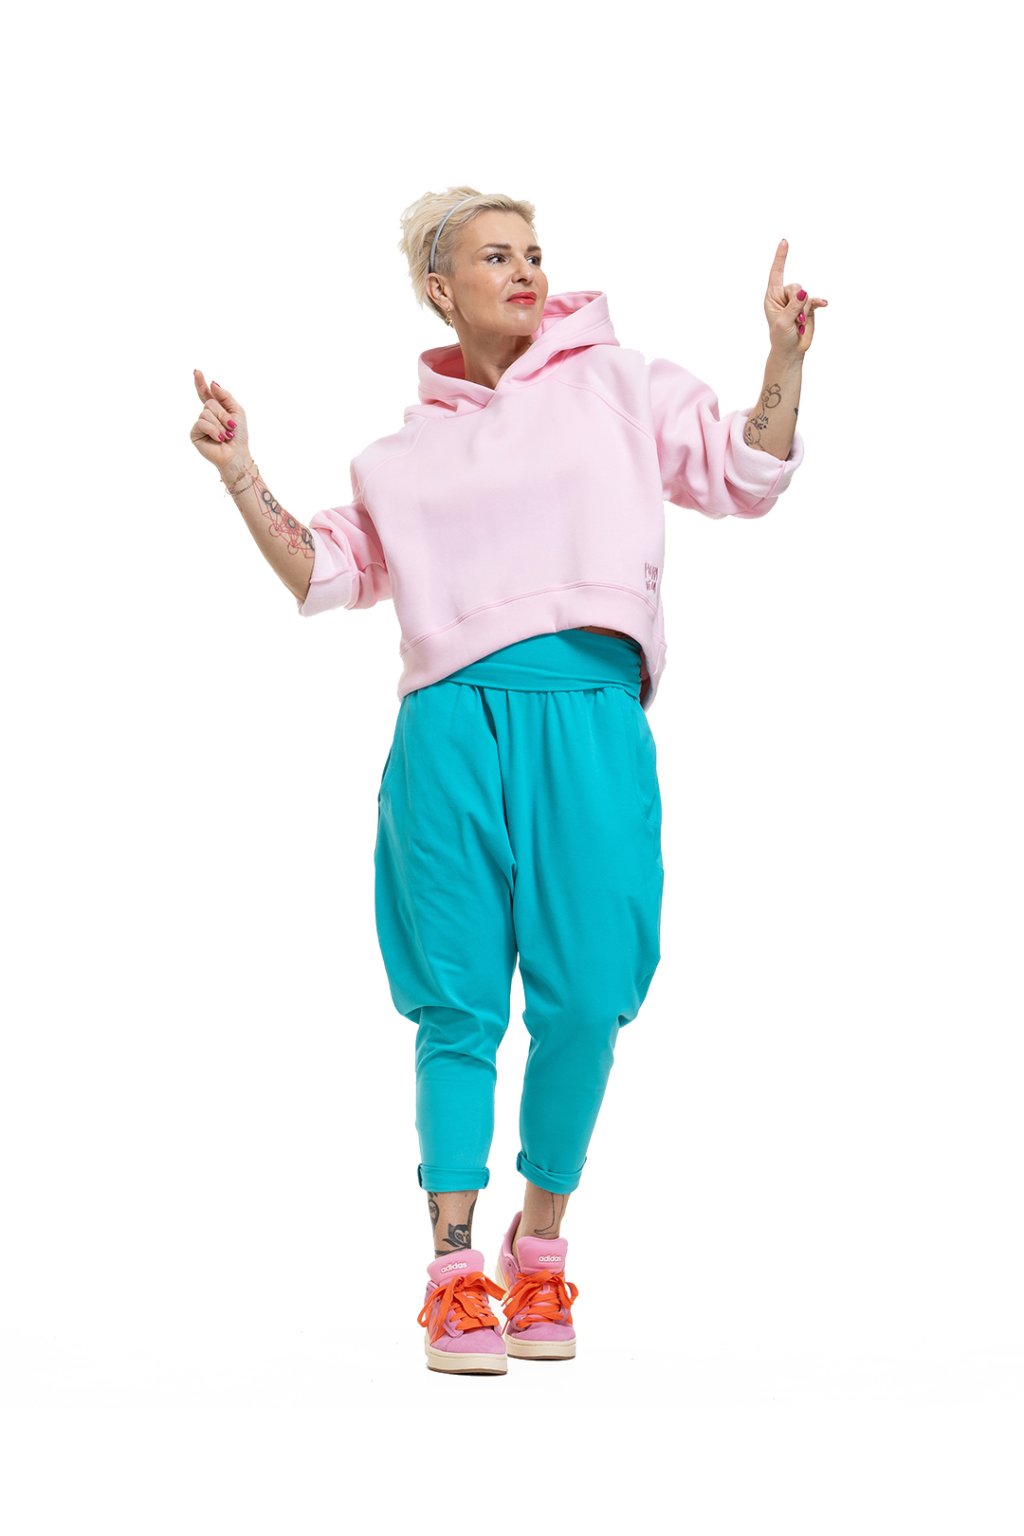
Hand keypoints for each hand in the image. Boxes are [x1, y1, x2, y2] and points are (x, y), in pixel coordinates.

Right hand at [190, 370, 250, 471]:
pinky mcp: (194, 433)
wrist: (237, 454)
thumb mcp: (237, 411)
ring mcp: (200, 424)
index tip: (196, 371)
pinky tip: (219, 439)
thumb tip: (212, 383)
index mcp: (216, 409)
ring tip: (226, 435)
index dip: (200, 383)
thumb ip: (225, 396)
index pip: (206, 393)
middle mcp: (206, 415)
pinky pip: (202, 423)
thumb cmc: (239, 435)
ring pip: (206, 412)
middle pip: (210, 403)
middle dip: (223, 414)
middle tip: (231, 427)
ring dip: (220, 424)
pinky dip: (213, 430)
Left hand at [764, 239, 827, 357]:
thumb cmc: (781, 337)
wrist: (792, 351)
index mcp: (772, 297)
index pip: (776, 273)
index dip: (781, 257)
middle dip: (796, 303)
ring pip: (806, 294)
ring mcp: (797, 301)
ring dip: (804, 310)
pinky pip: (815, 300)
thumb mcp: (783, 322)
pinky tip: (824, 304)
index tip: (784, 241)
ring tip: (798, 324)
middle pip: (795, 286)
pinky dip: (818, 302)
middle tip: (793, 320)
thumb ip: (793, 306)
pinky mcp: (808, 307)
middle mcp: (784, 296)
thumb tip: (803, 292)